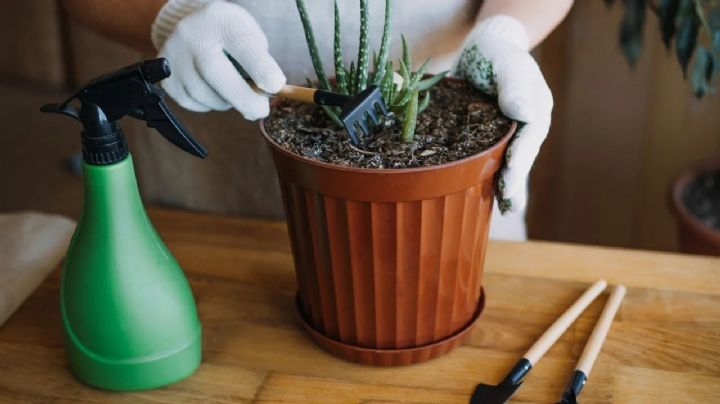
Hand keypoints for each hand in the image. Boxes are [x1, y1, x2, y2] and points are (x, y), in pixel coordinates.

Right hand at [151, 0, 285, 119]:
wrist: (191, 26)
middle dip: (244, 99)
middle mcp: (192, 35)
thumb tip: (264, 95)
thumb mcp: (248, 34)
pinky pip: (193, 103)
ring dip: (226, 101)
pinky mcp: (166, 78)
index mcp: (221, 20)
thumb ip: (260, 61)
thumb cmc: (230, 35)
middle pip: (217, 74)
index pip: (243, 46)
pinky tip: (212, 88)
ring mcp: (174, 57)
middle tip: (261, 111)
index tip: (276, 87)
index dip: (261, 70)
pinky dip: (208, 104)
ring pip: (206, 95)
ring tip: (230, 88)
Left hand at [455, 15, 552, 213]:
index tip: (509, 177)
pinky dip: (492, 175)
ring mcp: (512, 131)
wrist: (485, 48)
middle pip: (523, 154)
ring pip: (512, 160)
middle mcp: (528, 123)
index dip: (519, 158)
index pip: (529, 136)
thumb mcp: (504, 61)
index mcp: (535, 106)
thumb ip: (513, 83)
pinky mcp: (494, 134)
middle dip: (516, 179)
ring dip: (509, 184)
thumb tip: (522, 111)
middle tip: (507, 203)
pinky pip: (497, 157)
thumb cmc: (496, 51)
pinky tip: (487, 195)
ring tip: (506, 209)